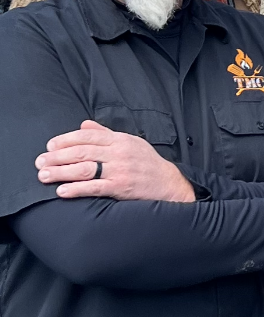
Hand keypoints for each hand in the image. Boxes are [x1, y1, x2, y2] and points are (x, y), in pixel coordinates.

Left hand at [36, 118, 193, 203]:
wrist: (170, 184)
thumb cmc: (148, 164)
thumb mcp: (130, 142)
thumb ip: (106, 134)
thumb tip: (84, 125)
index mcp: (119, 140)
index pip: (87, 137)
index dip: (65, 140)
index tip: (49, 146)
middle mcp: (118, 153)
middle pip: (82, 152)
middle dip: (57, 157)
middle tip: (40, 163)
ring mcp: (120, 170)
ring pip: (85, 169)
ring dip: (61, 172)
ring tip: (44, 176)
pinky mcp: (121, 187)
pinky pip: (95, 187)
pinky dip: (76, 189)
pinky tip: (62, 191)